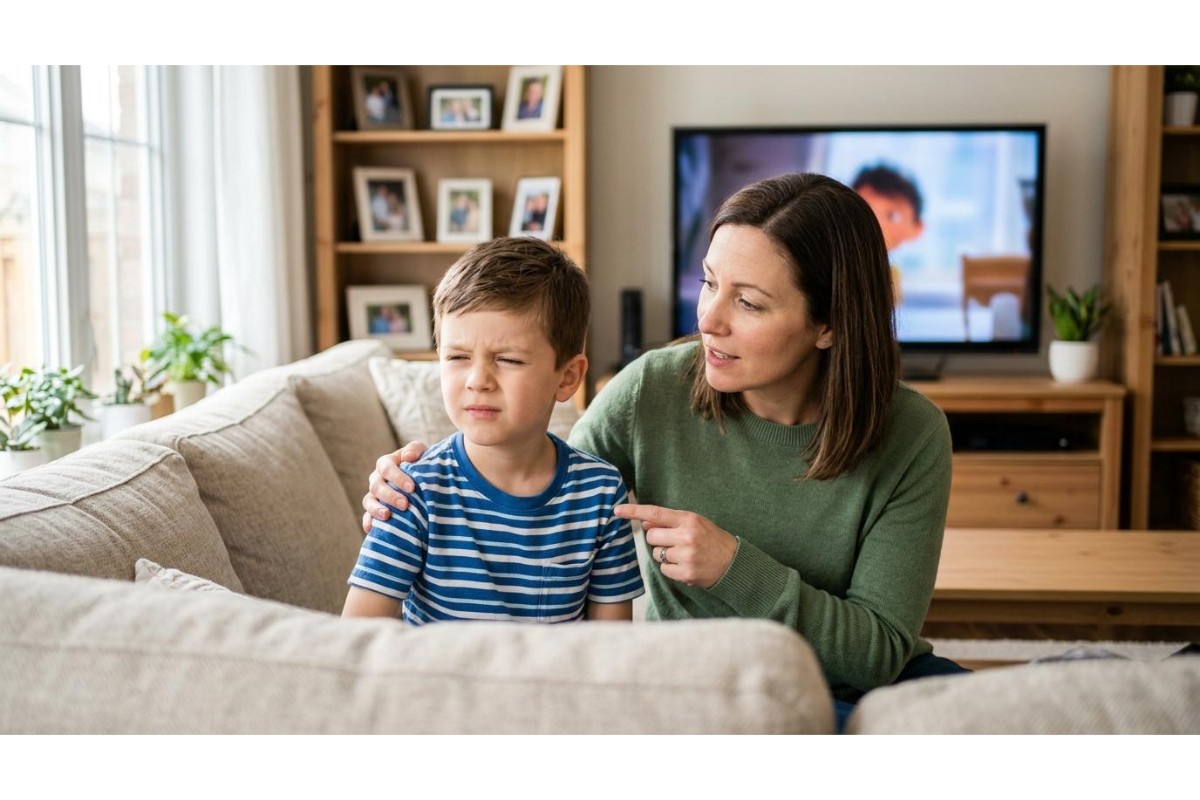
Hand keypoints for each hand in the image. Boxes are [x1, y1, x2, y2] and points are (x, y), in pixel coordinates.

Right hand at [360, 441, 427, 532]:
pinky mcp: (374, 510)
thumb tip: (408, 457)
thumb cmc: (421, 463)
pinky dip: (368, 522)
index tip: (411, 487)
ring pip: (368, 501)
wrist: (423, 479)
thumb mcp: (421, 453)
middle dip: (390, 496)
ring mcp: (374, 495)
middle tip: (405, 504)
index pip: (386, 467)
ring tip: (387, 516)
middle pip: (376, 486)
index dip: (397, 477)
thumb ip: (415, 450)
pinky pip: (367, 516)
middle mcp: (377, 479)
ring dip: (376, 509)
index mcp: (386, 463)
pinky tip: (372, 529)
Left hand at [614, 504, 737, 588]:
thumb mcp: (694, 524)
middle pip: (651, 537)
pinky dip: (671, 569)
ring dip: (666, 555)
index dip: (634, 511)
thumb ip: (669, 523)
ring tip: (686, 555)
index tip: (617, 510)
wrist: (734, 563)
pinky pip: (664, 569)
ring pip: (657, 554)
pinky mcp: (686, 573)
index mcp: (689, 519)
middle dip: (657, 540)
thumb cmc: (711, 540)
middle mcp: (687, 536)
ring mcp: (686, 555)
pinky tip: (686, 566)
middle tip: (674, 542)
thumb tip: (645, 523)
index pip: (655, 513)